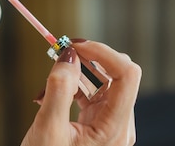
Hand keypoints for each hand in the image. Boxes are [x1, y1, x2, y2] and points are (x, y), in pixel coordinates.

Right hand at [21, 40, 140, 145]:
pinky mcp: (97, 125)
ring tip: (51, 76)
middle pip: (118, 74)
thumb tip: (68, 55)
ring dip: (79, 71)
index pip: (127, 74)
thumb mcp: (47, 129)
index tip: (75, 45)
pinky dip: (74, 85)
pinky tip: (52, 91)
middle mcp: (119, 125)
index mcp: (115, 128)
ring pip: (105, 82)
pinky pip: (93, 94)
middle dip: (90, 58)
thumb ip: (59, 90)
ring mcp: (109, 125)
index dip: (103, 52)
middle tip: (60, 51)